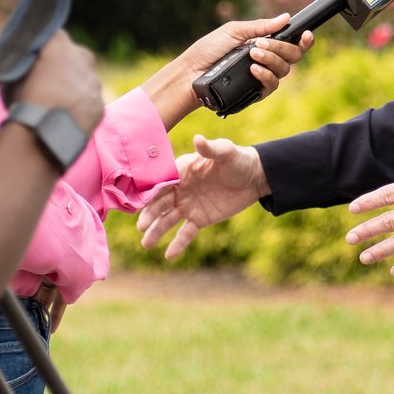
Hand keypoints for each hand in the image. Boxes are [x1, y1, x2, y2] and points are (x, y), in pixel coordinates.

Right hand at [10, 31, 105, 134]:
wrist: (43, 136)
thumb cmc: (22, 101)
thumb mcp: (11, 75)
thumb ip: (21, 64)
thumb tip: (19, 64)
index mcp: (59, 43)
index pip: (51, 36)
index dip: (42, 48)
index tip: (33, 58)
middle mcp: (82, 56)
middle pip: (72, 56)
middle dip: (61, 65)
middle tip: (44, 81)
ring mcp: (94, 82)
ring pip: (83, 80)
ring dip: (71, 88)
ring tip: (53, 104)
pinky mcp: (99, 105)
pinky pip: (88, 102)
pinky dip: (78, 108)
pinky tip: (63, 118)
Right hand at [134, 135, 268, 258]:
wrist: (254, 177)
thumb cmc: (237, 160)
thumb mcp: (226, 152)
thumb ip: (211, 148)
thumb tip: (198, 138)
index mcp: (182, 171)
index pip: (163, 183)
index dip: (152, 192)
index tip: (140, 202)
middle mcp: (181, 189)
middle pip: (161, 204)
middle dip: (150, 215)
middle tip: (141, 226)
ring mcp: (188, 206)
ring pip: (169, 220)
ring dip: (157, 231)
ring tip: (146, 244)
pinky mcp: (199, 219)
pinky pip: (186, 233)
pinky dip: (178, 243)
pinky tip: (169, 255)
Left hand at [140, 16, 307, 128]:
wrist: (191, 72)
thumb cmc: (209, 50)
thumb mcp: (234, 31)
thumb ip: (261, 26)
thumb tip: (285, 18)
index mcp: (264, 44)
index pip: (291, 43)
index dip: (303, 40)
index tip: (305, 34)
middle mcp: (267, 61)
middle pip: (292, 57)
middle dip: (282, 48)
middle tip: (261, 44)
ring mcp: (262, 77)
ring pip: (284, 71)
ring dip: (271, 60)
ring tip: (253, 54)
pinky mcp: (255, 92)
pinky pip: (272, 86)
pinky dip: (265, 75)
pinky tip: (254, 69)